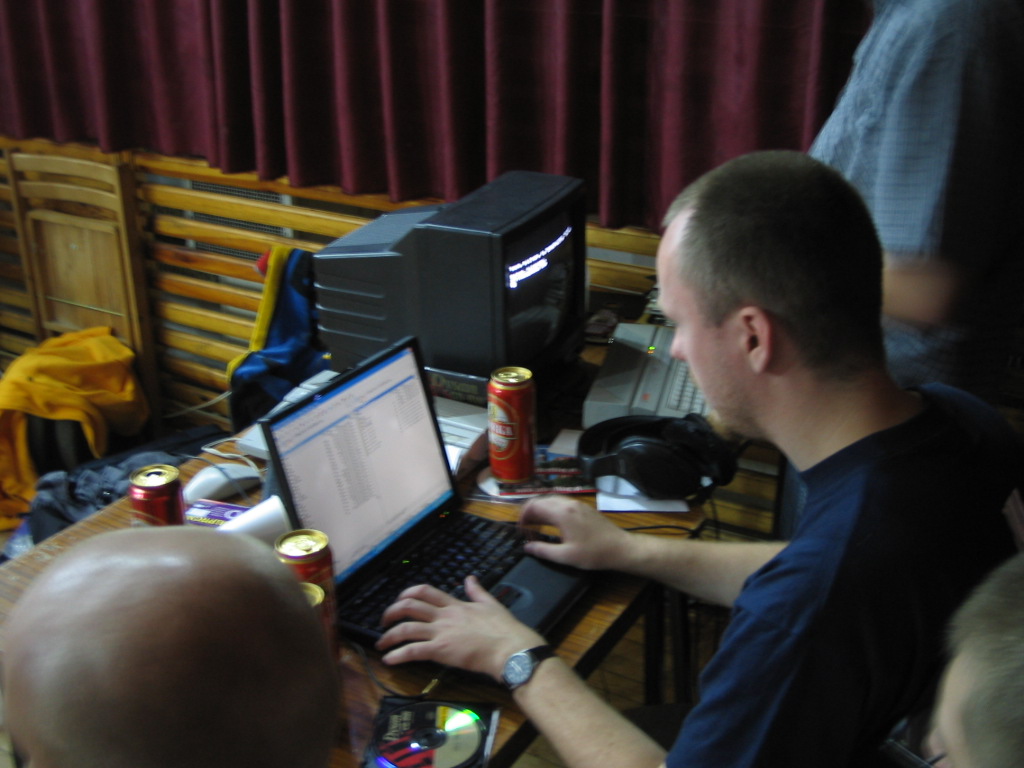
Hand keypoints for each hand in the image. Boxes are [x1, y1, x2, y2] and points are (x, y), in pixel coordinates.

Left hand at [376, 575, 544, 680]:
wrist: (509, 648)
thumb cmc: (504, 629)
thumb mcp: (490, 604)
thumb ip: (477, 591)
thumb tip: (470, 578)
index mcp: (455, 605)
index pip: (425, 592)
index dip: (407, 594)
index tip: (399, 601)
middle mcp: (444, 616)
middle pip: (409, 606)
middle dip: (391, 612)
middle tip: (385, 621)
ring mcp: (441, 633)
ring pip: (406, 628)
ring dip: (389, 636)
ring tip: (381, 644)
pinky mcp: (441, 651)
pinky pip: (413, 651)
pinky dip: (398, 655)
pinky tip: (389, 660)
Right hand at [519, 495, 630, 570]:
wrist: (620, 548)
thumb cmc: (593, 553)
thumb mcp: (566, 556)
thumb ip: (543, 550)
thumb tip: (527, 547)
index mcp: (562, 513)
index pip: (534, 506)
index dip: (523, 517)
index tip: (520, 530)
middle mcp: (568, 504)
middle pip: (541, 500)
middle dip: (530, 513)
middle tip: (526, 529)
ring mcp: (577, 504)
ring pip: (552, 500)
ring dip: (541, 510)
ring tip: (536, 526)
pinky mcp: (584, 508)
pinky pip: (562, 502)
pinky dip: (552, 510)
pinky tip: (552, 523)